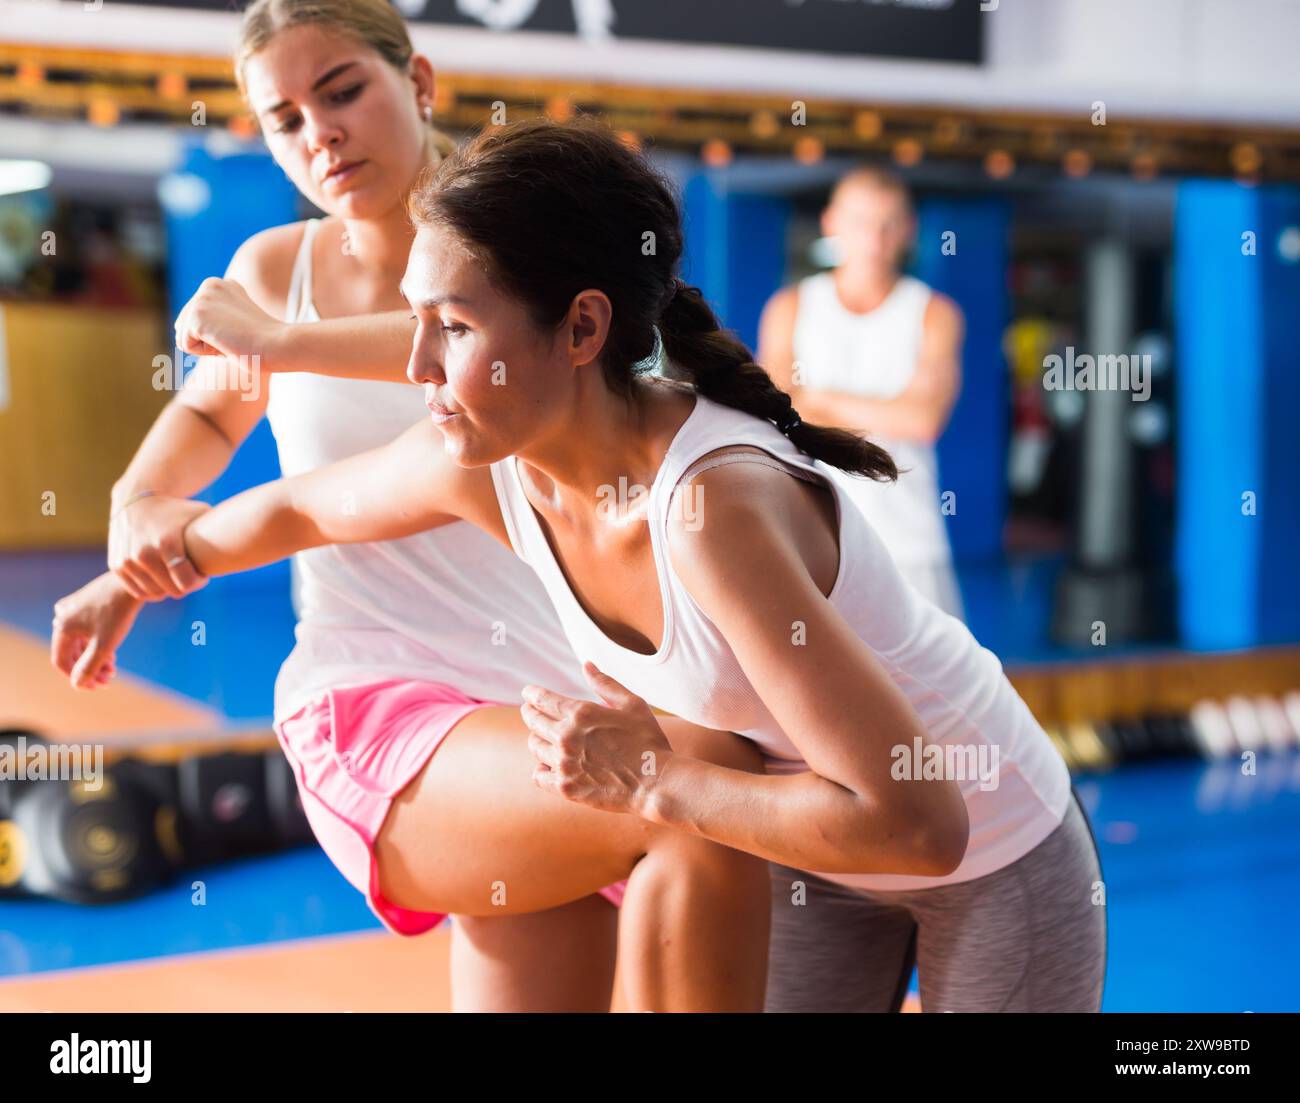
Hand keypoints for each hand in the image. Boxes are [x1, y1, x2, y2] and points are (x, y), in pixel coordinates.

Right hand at [51, 572, 143, 688]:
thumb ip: (89, 667)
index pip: (61, 661)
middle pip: (72, 652)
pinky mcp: (86, 604)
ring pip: (80, 642)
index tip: (96, 687)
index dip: (77, 677)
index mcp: (62, 627)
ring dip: (94, 658)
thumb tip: (77, 685)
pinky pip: (86, 631)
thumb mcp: (104, 645)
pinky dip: (97, 644)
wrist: (133, 582)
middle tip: (108, 679)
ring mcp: (74, 609)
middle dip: (89, 668)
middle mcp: (63, 617)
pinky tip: (112, 655)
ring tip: (112, 669)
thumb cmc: (118, 613)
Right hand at [108, 494, 211, 599]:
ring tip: (176, 574)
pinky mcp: (116, 565)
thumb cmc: (176, 510)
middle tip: (191, 575)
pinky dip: (151, 589)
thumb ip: (221, 528)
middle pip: (172, 590)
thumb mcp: (200, 514)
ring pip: (155, 594)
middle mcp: (143, 553)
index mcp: (166, 543)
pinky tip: (161, 577)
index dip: (198, 582)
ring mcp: (127, 560)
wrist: (136, 501)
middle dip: (184, 586)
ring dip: (167, 588)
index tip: (202, 575)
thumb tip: (248, 539)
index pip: (186, 582)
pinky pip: (138, 591)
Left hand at [175, 276, 287, 368]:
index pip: (198, 320)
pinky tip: (227, 343)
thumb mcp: (238, 324)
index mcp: (220, 285)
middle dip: (207, 340)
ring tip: (232, 340)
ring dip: (207, 347)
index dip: (218, 335)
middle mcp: (209, 285)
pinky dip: (205, 352)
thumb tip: (184, 336)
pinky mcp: (196, 315)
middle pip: (186, 326)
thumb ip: (217, 320)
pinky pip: (185, 346)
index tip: (243, 331)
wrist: (279, 345)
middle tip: (237, 338)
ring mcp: (201, 298)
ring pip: (184, 336)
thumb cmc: (265, 344)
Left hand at [521, 662, 673, 815]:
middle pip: (533, 721)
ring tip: (545, 738)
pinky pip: (538, 776)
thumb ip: (606, 684)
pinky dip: (541, 769)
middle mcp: (567, 737)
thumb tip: (586, 664)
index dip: (532, 694)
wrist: (657, 784)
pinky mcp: (566, 788)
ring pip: (534, 747)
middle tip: (531, 712)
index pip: (542, 699)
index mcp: (581, 714)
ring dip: (538, 740)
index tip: (528, 693)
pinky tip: (548, 765)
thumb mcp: (633, 705)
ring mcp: (564, 764)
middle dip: (530, 713)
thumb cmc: (648, 741)